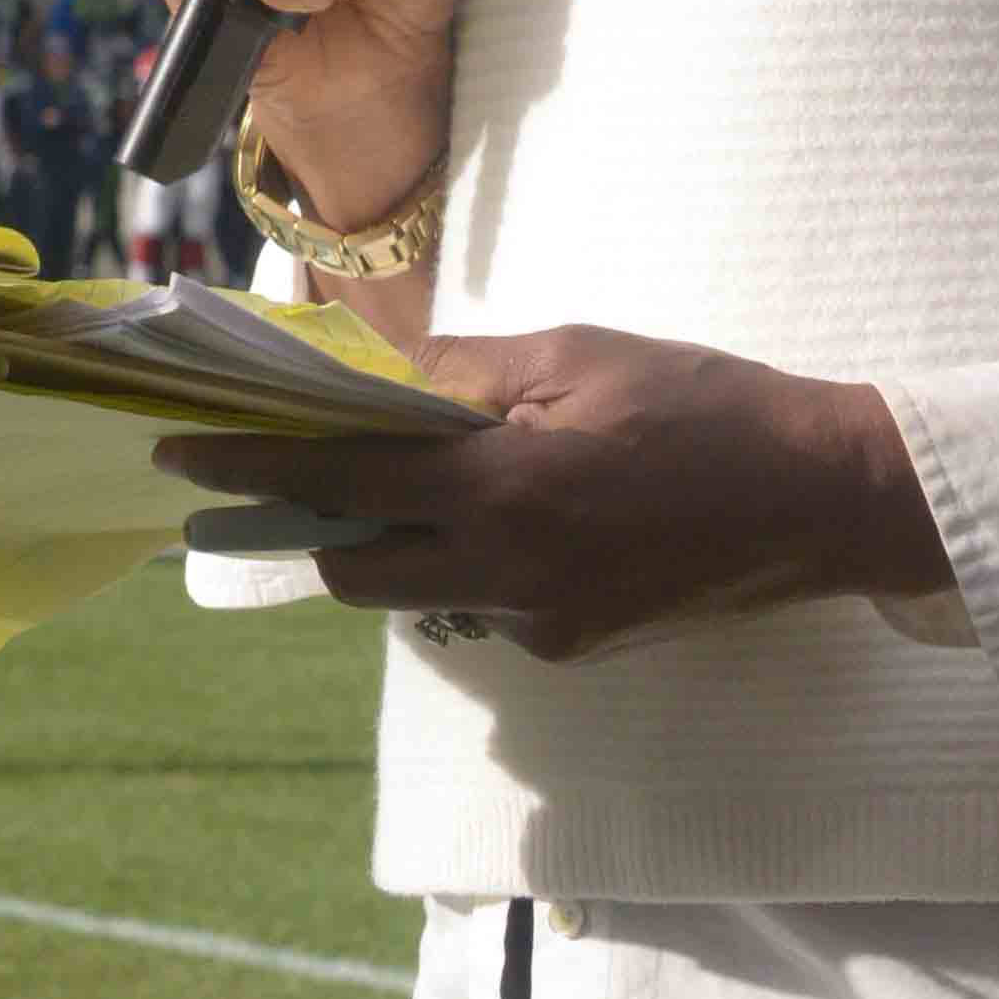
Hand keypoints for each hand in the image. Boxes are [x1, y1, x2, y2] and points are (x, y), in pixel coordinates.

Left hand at [158, 324, 949, 664]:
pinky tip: (534, 521)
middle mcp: (504, 571)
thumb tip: (376, 373)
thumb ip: (462, 370)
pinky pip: (489, 610)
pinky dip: (478, 566)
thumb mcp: (577, 352)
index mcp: (498, 487)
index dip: (249, 465)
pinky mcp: (575, 646)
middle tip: (291, 481)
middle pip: (356, 570)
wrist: (821, 496)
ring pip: (420, 597)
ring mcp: (539, 622)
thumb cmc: (706, 403)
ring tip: (436, 488)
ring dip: (399, 549)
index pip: (337, 479)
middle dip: (315, 529)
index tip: (177, 454)